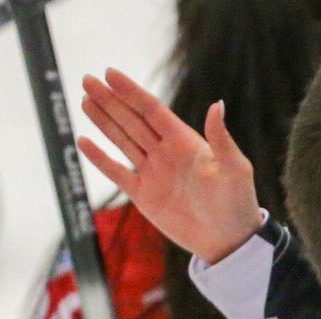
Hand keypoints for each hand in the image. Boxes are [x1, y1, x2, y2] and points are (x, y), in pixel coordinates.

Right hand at [77, 68, 262, 263]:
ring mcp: (153, 173)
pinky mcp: (144, 196)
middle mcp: (166, 153)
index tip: (111, 74)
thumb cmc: (237, 203)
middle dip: (110, 100)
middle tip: (88, 80)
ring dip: (103, 121)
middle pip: (132, 121)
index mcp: (186, 142)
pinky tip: (84, 142)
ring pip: (122, 141)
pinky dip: (100, 159)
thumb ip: (221, 139)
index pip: (152, 111)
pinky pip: (117, 173)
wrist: (229, 242)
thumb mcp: (235, 169)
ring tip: (85, 100)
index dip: (131, 92)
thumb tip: (217, 104)